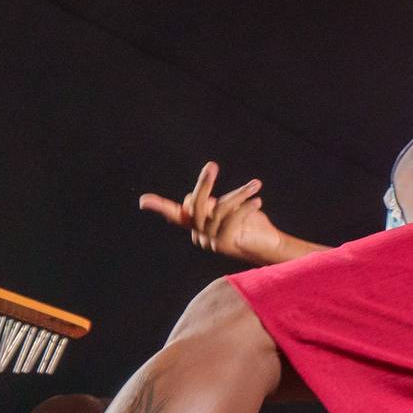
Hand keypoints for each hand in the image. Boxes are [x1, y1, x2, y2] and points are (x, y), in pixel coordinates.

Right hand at [140, 161, 291, 264]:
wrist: (269, 245)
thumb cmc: (250, 224)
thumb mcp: (230, 209)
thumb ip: (215, 203)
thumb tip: (194, 198)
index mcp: (197, 224)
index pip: (175, 214)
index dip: (159, 206)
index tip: (143, 201)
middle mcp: (199, 233)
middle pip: (195, 204)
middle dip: (204, 184)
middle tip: (211, 166)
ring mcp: (210, 240)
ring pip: (219, 209)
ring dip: (239, 194)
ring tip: (256, 184)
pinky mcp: (224, 244)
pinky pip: (231, 219)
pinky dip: (245, 207)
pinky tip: (257, 201)